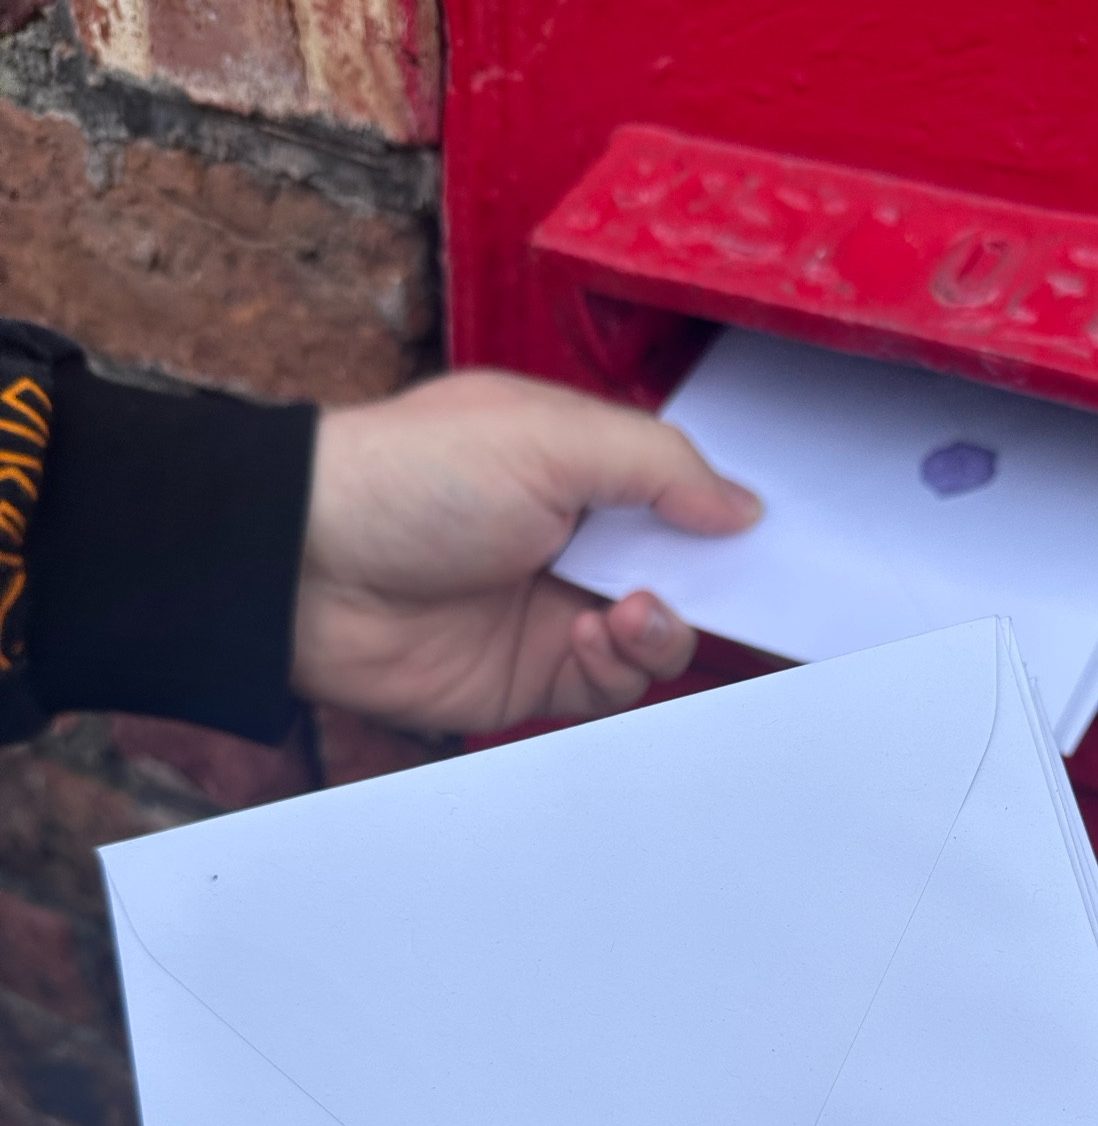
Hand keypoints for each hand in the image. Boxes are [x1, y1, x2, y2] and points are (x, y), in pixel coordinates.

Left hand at [294, 369, 760, 732]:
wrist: (308, 568)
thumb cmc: (415, 477)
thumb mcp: (551, 437)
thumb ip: (659, 467)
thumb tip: (742, 508)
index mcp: (577, 465)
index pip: (675, 494)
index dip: (719, 516)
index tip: (761, 537)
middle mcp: (571, 538)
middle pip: (677, 572)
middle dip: (706, 582)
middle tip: (718, 584)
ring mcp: (551, 611)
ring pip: (653, 639)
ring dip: (661, 629)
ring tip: (629, 610)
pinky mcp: (528, 678)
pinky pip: (608, 688)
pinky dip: (619, 667)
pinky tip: (589, 634)